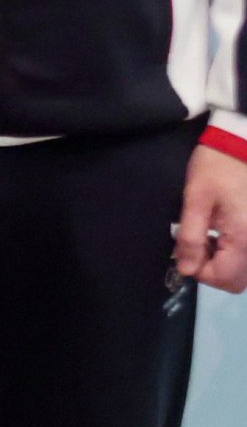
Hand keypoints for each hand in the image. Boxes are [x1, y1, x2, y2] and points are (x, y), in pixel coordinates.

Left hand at [180, 146, 246, 292]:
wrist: (240, 145)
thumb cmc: (215, 168)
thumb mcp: (195, 200)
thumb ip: (190, 238)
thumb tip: (186, 269)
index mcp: (244, 238)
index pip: (224, 279)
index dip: (199, 271)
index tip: (186, 251)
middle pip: (236, 280)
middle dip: (211, 270)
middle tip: (197, 245)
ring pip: (243, 272)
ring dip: (222, 263)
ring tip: (208, 237)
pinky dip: (233, 254)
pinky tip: (221, 234)